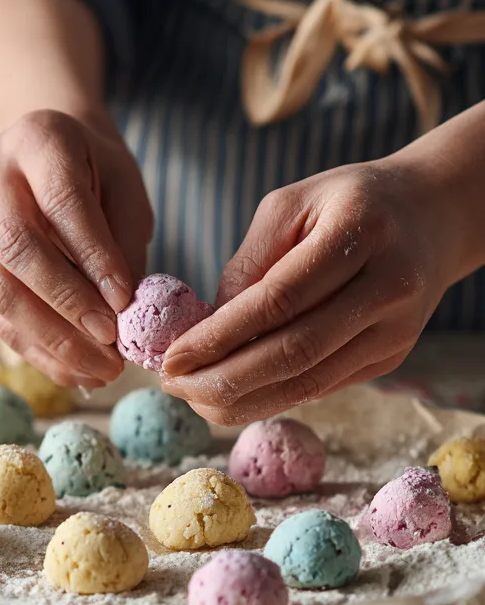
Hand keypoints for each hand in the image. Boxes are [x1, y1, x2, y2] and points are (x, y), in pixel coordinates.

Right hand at [0, 109, 153, 387]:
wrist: (41, 156)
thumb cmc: (93, 173)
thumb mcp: (123, 189)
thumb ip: (122, 243)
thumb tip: (124, 316)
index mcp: (37, 139)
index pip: (62, 202)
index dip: (93, 257)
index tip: (125, 303)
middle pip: (17, 249)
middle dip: (67, 305)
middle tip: (109, 346)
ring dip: (49, 339)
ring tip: (97, 371)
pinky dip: (32, 347)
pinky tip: (70, 369)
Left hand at [160, 160, 469, 424]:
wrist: (434, 215)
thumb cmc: (346, 203)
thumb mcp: (290, 206)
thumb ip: (247, 264)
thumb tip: (204, 330)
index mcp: (360, 233)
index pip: (277, 301)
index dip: (218, 337)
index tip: (170, 357)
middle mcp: (388, 286)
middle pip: (293, 353)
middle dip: (221, 380)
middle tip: (172, 385)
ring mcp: (395, 330)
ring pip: (307, 383)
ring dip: (240, 401)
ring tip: (191, 396)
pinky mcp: (391, 357)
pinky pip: (319, 388)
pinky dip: (268, 398)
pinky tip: (229, 396)